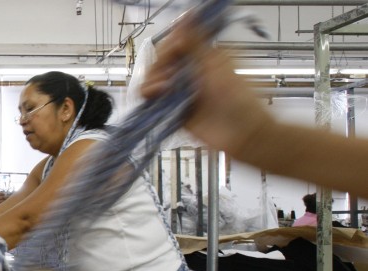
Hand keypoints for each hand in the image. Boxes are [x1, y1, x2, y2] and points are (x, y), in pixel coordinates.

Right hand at [140, 18, 271, 156]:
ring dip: (153, 79)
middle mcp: (190, 72)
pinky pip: (152, 98)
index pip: (177, 42)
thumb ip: (196, 42)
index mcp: (203, 56)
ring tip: (164, 87)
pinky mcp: (172, 109)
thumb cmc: (238, 97)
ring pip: (154, 78)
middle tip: (168, 72)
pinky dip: (149, 93)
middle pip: (162, 60)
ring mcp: (180, 91)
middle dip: (160, 64)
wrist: (243, 133)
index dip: (171, 45)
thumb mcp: (216, 64)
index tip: (175, 50)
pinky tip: (156, 93)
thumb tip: (187, 15)